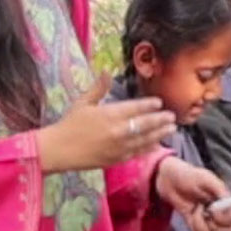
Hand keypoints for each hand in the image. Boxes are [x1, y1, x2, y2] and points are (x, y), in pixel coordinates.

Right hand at [37, 73, 174, 173]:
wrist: (59, 150)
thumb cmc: (69, 124)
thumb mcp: (83, 103)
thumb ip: (98, 88)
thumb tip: (106, 71)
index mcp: (109, 114)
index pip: (135, 108)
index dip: (149, 105)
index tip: (159, 102)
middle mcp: (118, 130)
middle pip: (145, 124)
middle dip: (161, 119)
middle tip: (172, 116)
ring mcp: (119, 146)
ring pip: (146, 139)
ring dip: (160, 133)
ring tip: (171, 129)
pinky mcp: (117, 158)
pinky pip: (138, 152)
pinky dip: (149, 147)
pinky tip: (157, 144)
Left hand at [155, 159, 230, 230]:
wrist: (169, 181)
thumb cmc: (189, 175)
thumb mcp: (206, 179)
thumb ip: (220, 189)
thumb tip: (228, 202)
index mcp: (227, 200)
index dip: (228, 219)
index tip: (214, 213)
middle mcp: (222, 212)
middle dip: (217, 227)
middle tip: (206, 215)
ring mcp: (210, 220)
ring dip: (200, 223)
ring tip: (195, 210)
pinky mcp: (198, 225)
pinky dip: (194, 226)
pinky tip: (191, 214)